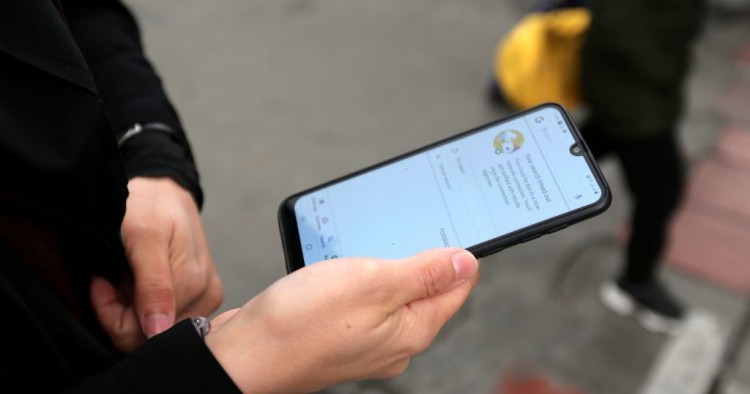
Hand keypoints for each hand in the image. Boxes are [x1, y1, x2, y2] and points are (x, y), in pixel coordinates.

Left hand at [90, 177, 223, 351]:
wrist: (165, 191)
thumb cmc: (151, 205)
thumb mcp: (144, 235)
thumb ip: (153, 284)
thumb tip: (158, 331)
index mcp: (195, 285)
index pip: (144, 334)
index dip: (113, 313)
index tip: (101, 282)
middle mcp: (207, 297)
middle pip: (152, 336)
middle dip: (122, 312)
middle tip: (111, 277)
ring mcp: (206, 299)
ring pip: (155, 331)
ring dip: (132, 307)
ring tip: (128, 274)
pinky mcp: (203, 297)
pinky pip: (165, 320)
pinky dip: (142, 305)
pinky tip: (139, 280)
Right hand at [205, 248, 478, 393]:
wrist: (245, 354)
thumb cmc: (301, 323)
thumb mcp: (372, 283)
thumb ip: (424, 272)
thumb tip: (466, 262)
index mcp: (413, 330)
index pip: (457, 286)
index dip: (457, 252)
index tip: (449, 224)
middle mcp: (395, 341)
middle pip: (426, 289)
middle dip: (416, 256)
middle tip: (398, 231)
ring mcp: (367, 340)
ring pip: (391, 292)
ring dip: (381, 266)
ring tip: (361, 249)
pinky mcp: (341, 334)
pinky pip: (362, 300)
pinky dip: (356, 279)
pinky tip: (339, 268)